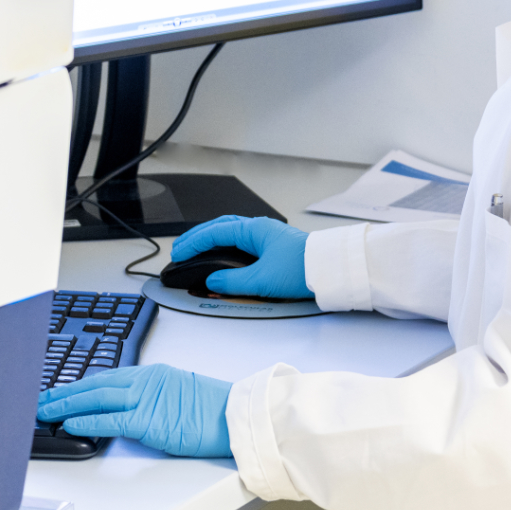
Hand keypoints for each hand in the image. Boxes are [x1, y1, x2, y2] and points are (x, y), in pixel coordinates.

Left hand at [37, 364, 231, 457]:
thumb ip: (148, 398)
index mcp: (150, 374)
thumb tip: (123, 411)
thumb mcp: (175, 394)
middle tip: (39, 399)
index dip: (79, 385)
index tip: (58, 390)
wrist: (235, 416)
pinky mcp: (149, 421)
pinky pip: (111, 421)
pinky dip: (87, 421)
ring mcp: (146, 400)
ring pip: (96, 399)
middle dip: (63, 393)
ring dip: (66, 405)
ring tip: (44, 411)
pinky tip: (68, 423)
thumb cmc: (211, 410)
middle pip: (94, 385)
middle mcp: (144, 382)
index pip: (105, 377)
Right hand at [172, 215, 310, 298]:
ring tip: (197, 249)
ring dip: (212, 239)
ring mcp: (267, 237)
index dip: (193, 242)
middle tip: (181, 248)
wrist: (332, 270)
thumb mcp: (262, 280)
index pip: (214, 232)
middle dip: (198, 236)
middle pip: (220, 227)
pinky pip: (242, 242)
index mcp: (253, 230)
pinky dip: (226, 246)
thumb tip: (212, 281)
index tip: (178, 252)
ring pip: (231, 233)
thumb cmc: (303, 268)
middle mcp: (259, 229)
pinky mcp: (274, 247)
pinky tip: (223, 255)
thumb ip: (232, 281)